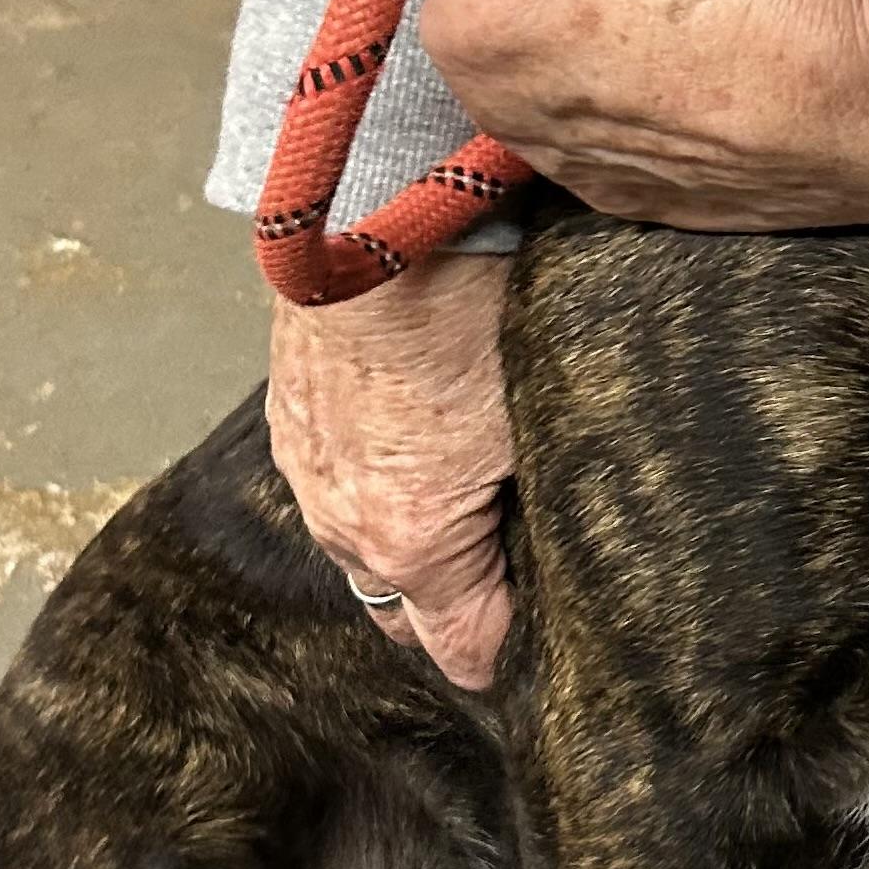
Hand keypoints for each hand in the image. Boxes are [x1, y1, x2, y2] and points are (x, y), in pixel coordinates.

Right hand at [265, 254, 513, 689]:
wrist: (380, 215)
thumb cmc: (474, 311)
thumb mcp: (541, 419)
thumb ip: (549, 510)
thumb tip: (578, 555)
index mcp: (412, 542)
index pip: (465, 653)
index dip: (514, 652)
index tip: (553, 636)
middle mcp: (345, 527)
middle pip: (404, 616)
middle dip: (456, 611)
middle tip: (517, 577)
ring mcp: (308, 477)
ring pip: (363, 553)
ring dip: (412, 548)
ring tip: (471, 508)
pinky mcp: (289, 426)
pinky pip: (333, 492)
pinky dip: (372, 491)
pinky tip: (416, 449)